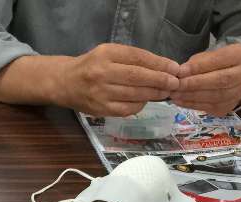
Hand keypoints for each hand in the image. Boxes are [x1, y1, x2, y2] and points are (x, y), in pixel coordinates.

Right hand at [63, 43, 180, 115]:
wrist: (65, 83)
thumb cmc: (92, 66)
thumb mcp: (109, 53)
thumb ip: (132, 58)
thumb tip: (163, 68)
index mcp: (106, 54)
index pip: (138, 58)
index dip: (159, 64)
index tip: (175, 68)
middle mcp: (102, 73)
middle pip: (138, 77)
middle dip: (160, 80)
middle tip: (175, 83)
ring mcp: (101, 93)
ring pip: (135, 95)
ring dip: (154, 94)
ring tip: (165, 92)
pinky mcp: (101, 110)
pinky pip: (127, 109)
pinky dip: (140, 105)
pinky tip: (145, 101)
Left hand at [171, 43, 240, 115]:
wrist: (236, 76)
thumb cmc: (220, 63)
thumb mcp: (211, 55)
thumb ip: (199, 62)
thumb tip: (181, 72)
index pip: (219, 61)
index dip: (199, 67)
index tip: (181, 71)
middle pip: (219, 81)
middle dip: (194, 84)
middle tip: (176, 85)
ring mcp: (238, 93)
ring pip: (214, 97)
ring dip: (191, 96)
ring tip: (175, 94)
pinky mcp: (228, 107)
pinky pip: (209, 107)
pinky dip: (192, 104)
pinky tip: (180, 101)